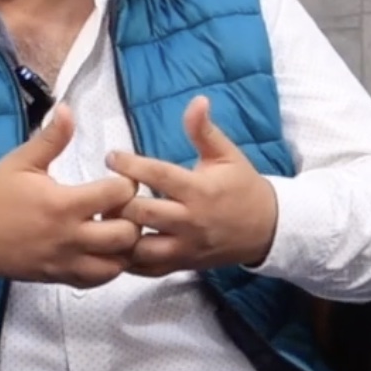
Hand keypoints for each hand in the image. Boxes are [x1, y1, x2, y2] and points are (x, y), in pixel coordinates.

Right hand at [0, 103, 142, 287]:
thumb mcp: (21, 161)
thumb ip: (51, 138)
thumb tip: (68, 108)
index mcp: (63, 204)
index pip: (118, 194)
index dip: (127, 183)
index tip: (120, 178)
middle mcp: (69, 237)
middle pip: (127, 235)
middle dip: (133, 218)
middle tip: (122, 207)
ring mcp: (66, 261)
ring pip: (118, 263)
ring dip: (125, 246)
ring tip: (114, 228)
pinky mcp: (61, 277)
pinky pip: (99, 279)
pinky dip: (110, 265)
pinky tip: (103, 248)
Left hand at [104, 95, 279, 277]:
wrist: (266, 229)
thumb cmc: (242, 186)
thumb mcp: (227, 155)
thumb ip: (204, 130)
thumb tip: (197, 100)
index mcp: (200, 191)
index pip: (158, 176)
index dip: (130, 165)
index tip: (112, 157)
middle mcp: (191, 221)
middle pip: (143, 213)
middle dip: (118, 201)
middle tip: (104, 190)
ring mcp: (186, 247)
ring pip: (141, 248)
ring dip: (119, 234)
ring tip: (106, 218)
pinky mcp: (182, 265)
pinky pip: (147, 270)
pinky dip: (127, 260)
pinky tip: (115, 244)